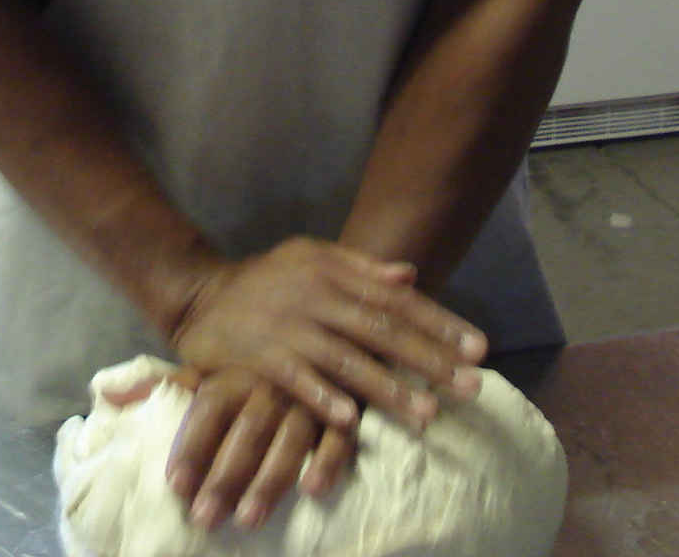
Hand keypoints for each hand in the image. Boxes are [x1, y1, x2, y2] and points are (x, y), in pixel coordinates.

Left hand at [105, 367, 358, 530]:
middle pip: (245, 431)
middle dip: (225, 476)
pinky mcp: (343, 406)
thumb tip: (106, 394)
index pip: (206, 409)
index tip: (175, 486)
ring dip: (269, 479)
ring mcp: (308, 394)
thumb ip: (161, 383)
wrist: (307, 309)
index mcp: (233, 372)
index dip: (191, 447)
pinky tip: (313, 489)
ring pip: (289, 438)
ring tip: (248, 518)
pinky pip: (339, 436)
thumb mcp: (204, 361)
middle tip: (206, 517)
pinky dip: (328, 460)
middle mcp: (268, 382)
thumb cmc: (246, 353)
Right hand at [168, 238, 486, 434]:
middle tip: (470, 386)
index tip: (479, 349)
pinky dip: (321, 398)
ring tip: (426, 413)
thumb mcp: (309, 258)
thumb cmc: (265, 280)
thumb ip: (360, 267)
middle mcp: (314, 296)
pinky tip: (348, 419)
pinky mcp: (258, 354)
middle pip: (380, 329)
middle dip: (429, 359)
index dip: (440, 323)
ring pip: (346, 359)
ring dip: (387, 388)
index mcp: (331, 271)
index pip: (397, 298)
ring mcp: (286, 325)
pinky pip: (296, 379)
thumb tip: (411, 274)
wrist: (199, 294)